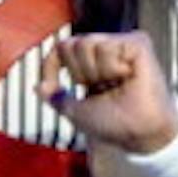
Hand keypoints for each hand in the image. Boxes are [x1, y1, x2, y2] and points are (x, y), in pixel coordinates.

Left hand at [38, 30, 177, 152]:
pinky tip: (127, 77)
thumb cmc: (115, 124)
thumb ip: (57, 97)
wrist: (139, 133)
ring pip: (87, 43)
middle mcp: (109, 49)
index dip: (50, 64)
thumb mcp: (76, 111)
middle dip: (79, 73)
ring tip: (115, 84)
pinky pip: (108, 46)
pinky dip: (112, 67)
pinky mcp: (138, 44)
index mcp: (94, 63)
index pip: (62, 48)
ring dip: (97, 72)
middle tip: (101, 88)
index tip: (50, 84)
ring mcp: (124, 45)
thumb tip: (38, 87)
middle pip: (72, 44)